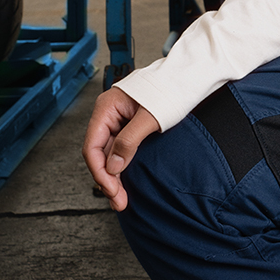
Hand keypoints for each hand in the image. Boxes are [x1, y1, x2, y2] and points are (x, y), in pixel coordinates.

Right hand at [82, 87, 158, 211]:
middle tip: (119, 201)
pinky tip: (125, 182)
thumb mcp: (150, 117)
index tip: (112, 190)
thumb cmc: (169, 89)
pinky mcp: (129, 127)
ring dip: (114, 177)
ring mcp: (118, 121)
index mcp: (106, 108)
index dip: (100, 172)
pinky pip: (120, 150)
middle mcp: (108, 115)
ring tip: (121, 199)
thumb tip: (113, 167)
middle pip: (100, 153)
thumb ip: (129, 141)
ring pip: (109, 155)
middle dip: (108, 179)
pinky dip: (122, 167)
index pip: (93, 146)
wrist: (186, 78)